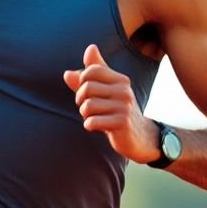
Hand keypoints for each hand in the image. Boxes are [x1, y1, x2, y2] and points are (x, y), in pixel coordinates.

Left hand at [63, 44, 158, 162]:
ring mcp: (124, 107)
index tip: (87, 93)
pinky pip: (92, 122)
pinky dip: (89, 126)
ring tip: (95, 118)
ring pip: (87, 105)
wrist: (139, 137)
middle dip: (81, 100)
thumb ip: (86, 82)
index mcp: (120, 80)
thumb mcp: (104, 93)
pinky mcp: (122, 123)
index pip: (92, 70)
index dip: (82, 81)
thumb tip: (67, 73)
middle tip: (89, 109)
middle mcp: (124, 91)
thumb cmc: (116, 112)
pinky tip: (97, 128)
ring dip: (85, 115)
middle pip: (87, 87)